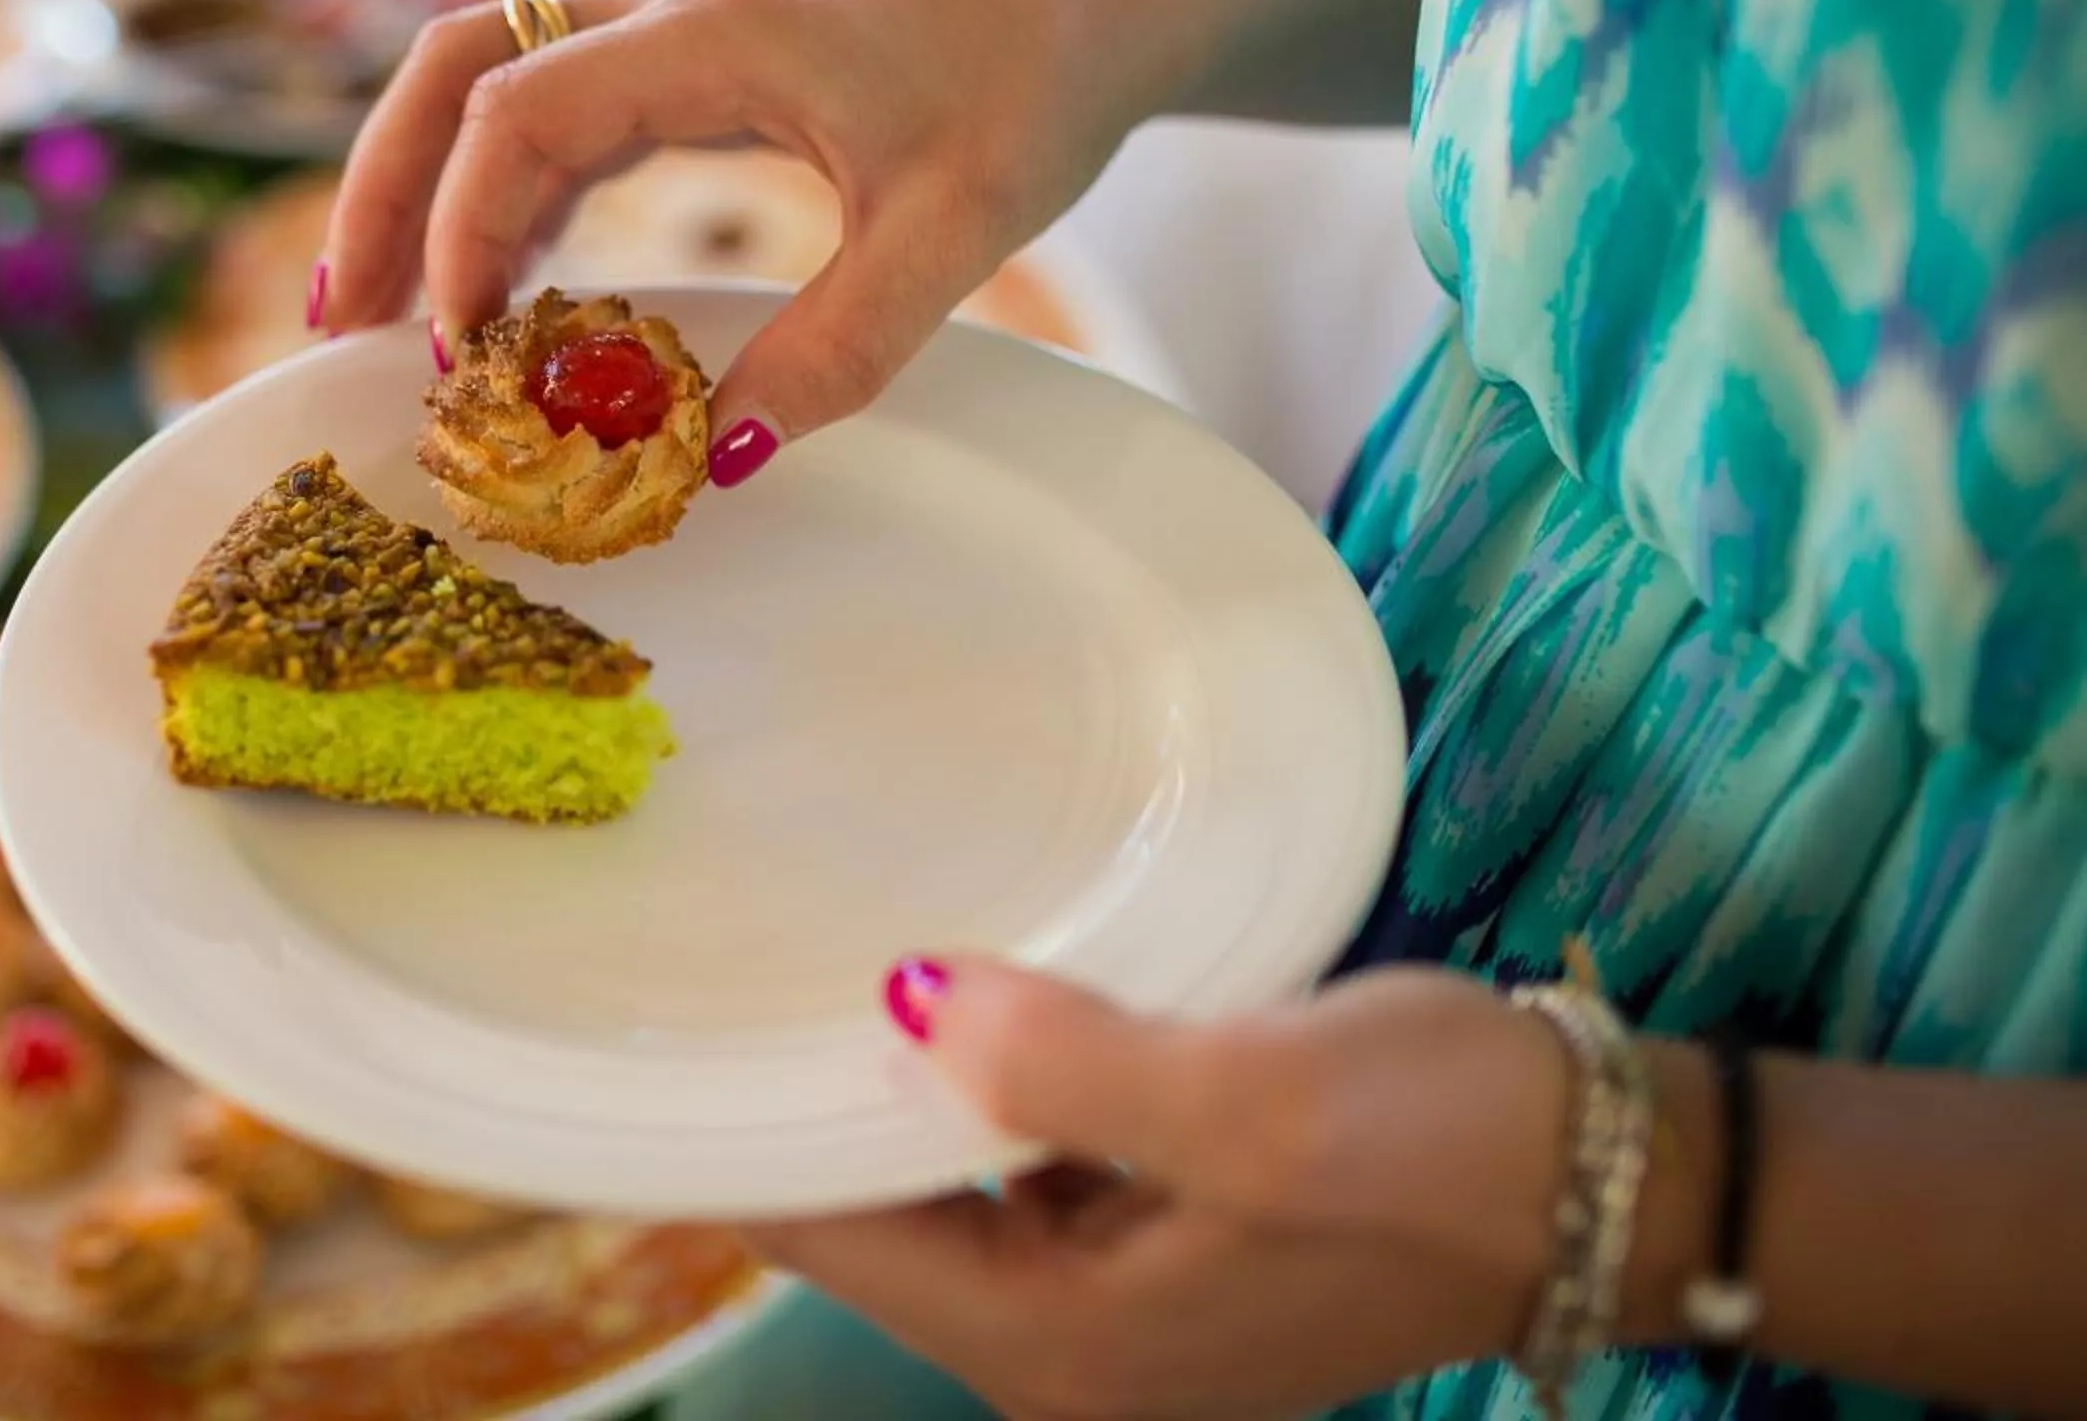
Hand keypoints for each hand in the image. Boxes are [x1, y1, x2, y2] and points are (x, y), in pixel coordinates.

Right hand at [317, 0, 1152, 478]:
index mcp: (712, 31)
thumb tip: (711, 457)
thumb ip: (839, 346)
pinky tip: (499, 287)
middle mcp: (667, 7)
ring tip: (382, 316)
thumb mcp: (955, 236)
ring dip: (428, 188)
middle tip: (340, 321)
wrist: (1086, 17)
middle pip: (459, 68)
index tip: (457, 352)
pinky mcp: (688, 58)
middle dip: (386, 189)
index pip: (520, 111)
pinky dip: (502, 191)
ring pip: (490, 80)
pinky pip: (554, 111)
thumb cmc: (1031, 101)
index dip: (462, 229)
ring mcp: (671, 24)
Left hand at [742, 957, 1587, 1420]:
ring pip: (943, 1184)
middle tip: (728, 942)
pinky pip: (1021, 1163)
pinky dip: (984, 1087)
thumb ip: (1066, 1069)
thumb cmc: (1440, 1146)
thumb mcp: (1252, 1102)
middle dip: (810, 1097)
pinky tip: (961, 991)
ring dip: (898, 1084)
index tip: (671, 1007)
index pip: (829, 1236)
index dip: (744, 1128)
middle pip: (870, 1218)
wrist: (1621, 1179)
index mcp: (1059, 1344)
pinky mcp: (1168, 1240)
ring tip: (812, 944)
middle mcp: (1066, 1349)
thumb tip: (907, 1011)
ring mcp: (1119, 1302)